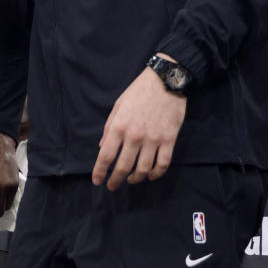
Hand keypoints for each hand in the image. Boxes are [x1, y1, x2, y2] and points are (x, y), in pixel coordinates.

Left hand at [92, 65, 186, 190]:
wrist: (165, 81)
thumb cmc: (138, 91)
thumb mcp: (118, 105)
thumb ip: (109, 128)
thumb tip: (102, 147)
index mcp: (119, 126)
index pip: (106, 155)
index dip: (100, 171)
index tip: (97, 181)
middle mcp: (134, 136)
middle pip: (123, 167)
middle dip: (115, 180)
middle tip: (112, 186)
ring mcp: (153, 140)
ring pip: (143, 169)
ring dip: (135, 179)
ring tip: (131, 181)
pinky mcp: (169, 140)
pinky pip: (162, 164)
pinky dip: (156, 174)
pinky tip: (150, 176)